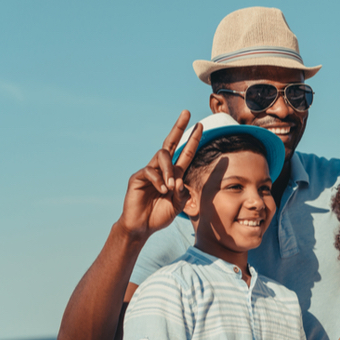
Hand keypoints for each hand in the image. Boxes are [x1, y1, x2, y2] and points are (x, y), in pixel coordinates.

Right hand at [118, 110, 201, 238]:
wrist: (142, 227)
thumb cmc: (160, 215)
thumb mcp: (178, 204)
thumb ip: (183, 192)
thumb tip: (180, 180)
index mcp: (174, 174)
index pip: (185, 153)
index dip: (193, 140)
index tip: (201, 125)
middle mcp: (162, 169)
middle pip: (170, 142)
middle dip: (179, 127)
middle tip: (187, 112)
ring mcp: (149, 171)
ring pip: (162, 156)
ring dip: (169, 170)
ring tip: (170, 187)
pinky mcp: (138, 177)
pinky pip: (150, 171)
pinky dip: (159, 181)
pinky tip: (162, 191)